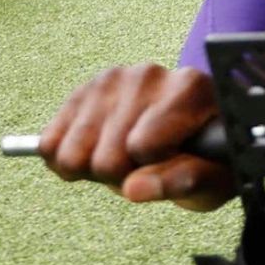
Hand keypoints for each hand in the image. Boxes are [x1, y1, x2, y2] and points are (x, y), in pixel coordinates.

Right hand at [37, 64, 233, 210]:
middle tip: (149, 164)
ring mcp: (112, 78)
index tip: (175, 162)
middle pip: (106, 159)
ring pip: (72, 154)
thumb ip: (181, 181)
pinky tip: (99, 150)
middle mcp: (148, 75)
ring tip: (127, 157)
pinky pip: (50, 144)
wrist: (193, 130)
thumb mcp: (213, 178)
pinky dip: (67, 160)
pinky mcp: (83, 90)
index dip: (155, 171)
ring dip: (94, 168)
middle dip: (124, 174)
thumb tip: (133, 189)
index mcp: (189, 88)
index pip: (143, 147)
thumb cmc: (211, 157)